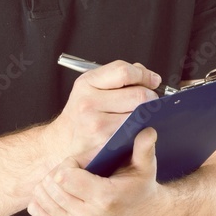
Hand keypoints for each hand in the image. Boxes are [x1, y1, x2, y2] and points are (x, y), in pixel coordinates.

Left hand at [28, 128, 165, 215]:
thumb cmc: (141, 188)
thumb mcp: (145, 167)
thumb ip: (144, 147)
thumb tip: (147, 129)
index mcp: (105, 198)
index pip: (66, 176)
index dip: (70, 163)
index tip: (81, 161)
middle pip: (52, 186)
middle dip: (58, 171)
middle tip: (74, 168)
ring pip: (42, 198)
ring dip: (49, 183)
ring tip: (67, 178)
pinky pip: (39, 212)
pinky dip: (42, 198)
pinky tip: (57, 190)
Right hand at [44, 61, 160, 168]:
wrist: (62, 142)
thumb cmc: (81, 113)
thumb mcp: (92, 86)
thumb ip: (119, 75)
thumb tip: (147, 75)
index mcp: (86, 83)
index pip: (124, 71)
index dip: (144, 75)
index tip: (153, 80)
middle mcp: (89, 103)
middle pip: (137, 94)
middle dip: (151, 96)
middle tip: (150, 99)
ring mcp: (97, 125)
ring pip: (139, 114)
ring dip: (147, 113)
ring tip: (141, 112)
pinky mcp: (106, 143)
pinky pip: (135, 131)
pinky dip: (141, 127)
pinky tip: (136, 125)